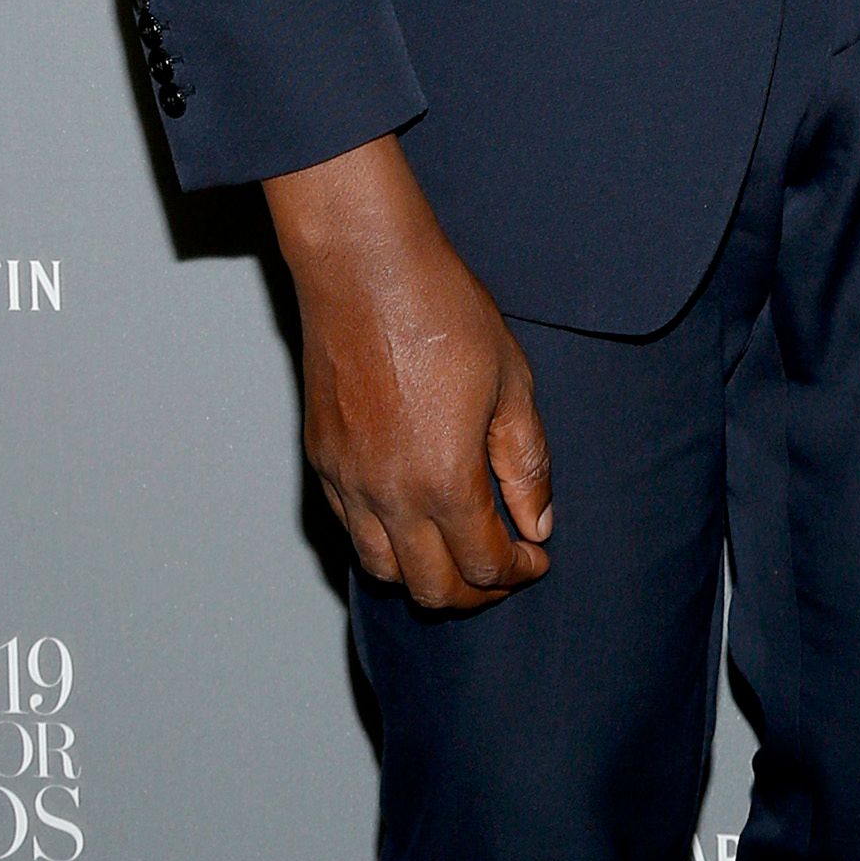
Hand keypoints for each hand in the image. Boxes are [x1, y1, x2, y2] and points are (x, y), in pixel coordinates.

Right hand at [264, 134, 551, 609]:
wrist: (365, 269)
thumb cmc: (443, 312)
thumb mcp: (511, 383)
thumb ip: (525, 462)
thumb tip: (537, 523)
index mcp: (445, 481)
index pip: (485, 565)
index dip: (519, 571)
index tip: (537, 556)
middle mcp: (389, 496)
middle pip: (433, 590)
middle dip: (477, 591)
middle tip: (503, 566)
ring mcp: (348, 482)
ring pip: (383, 571)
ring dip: (425, 575)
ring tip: (457, 549)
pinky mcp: (322, 460)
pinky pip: (351, 529)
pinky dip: (385, 541)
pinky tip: (412, 514)